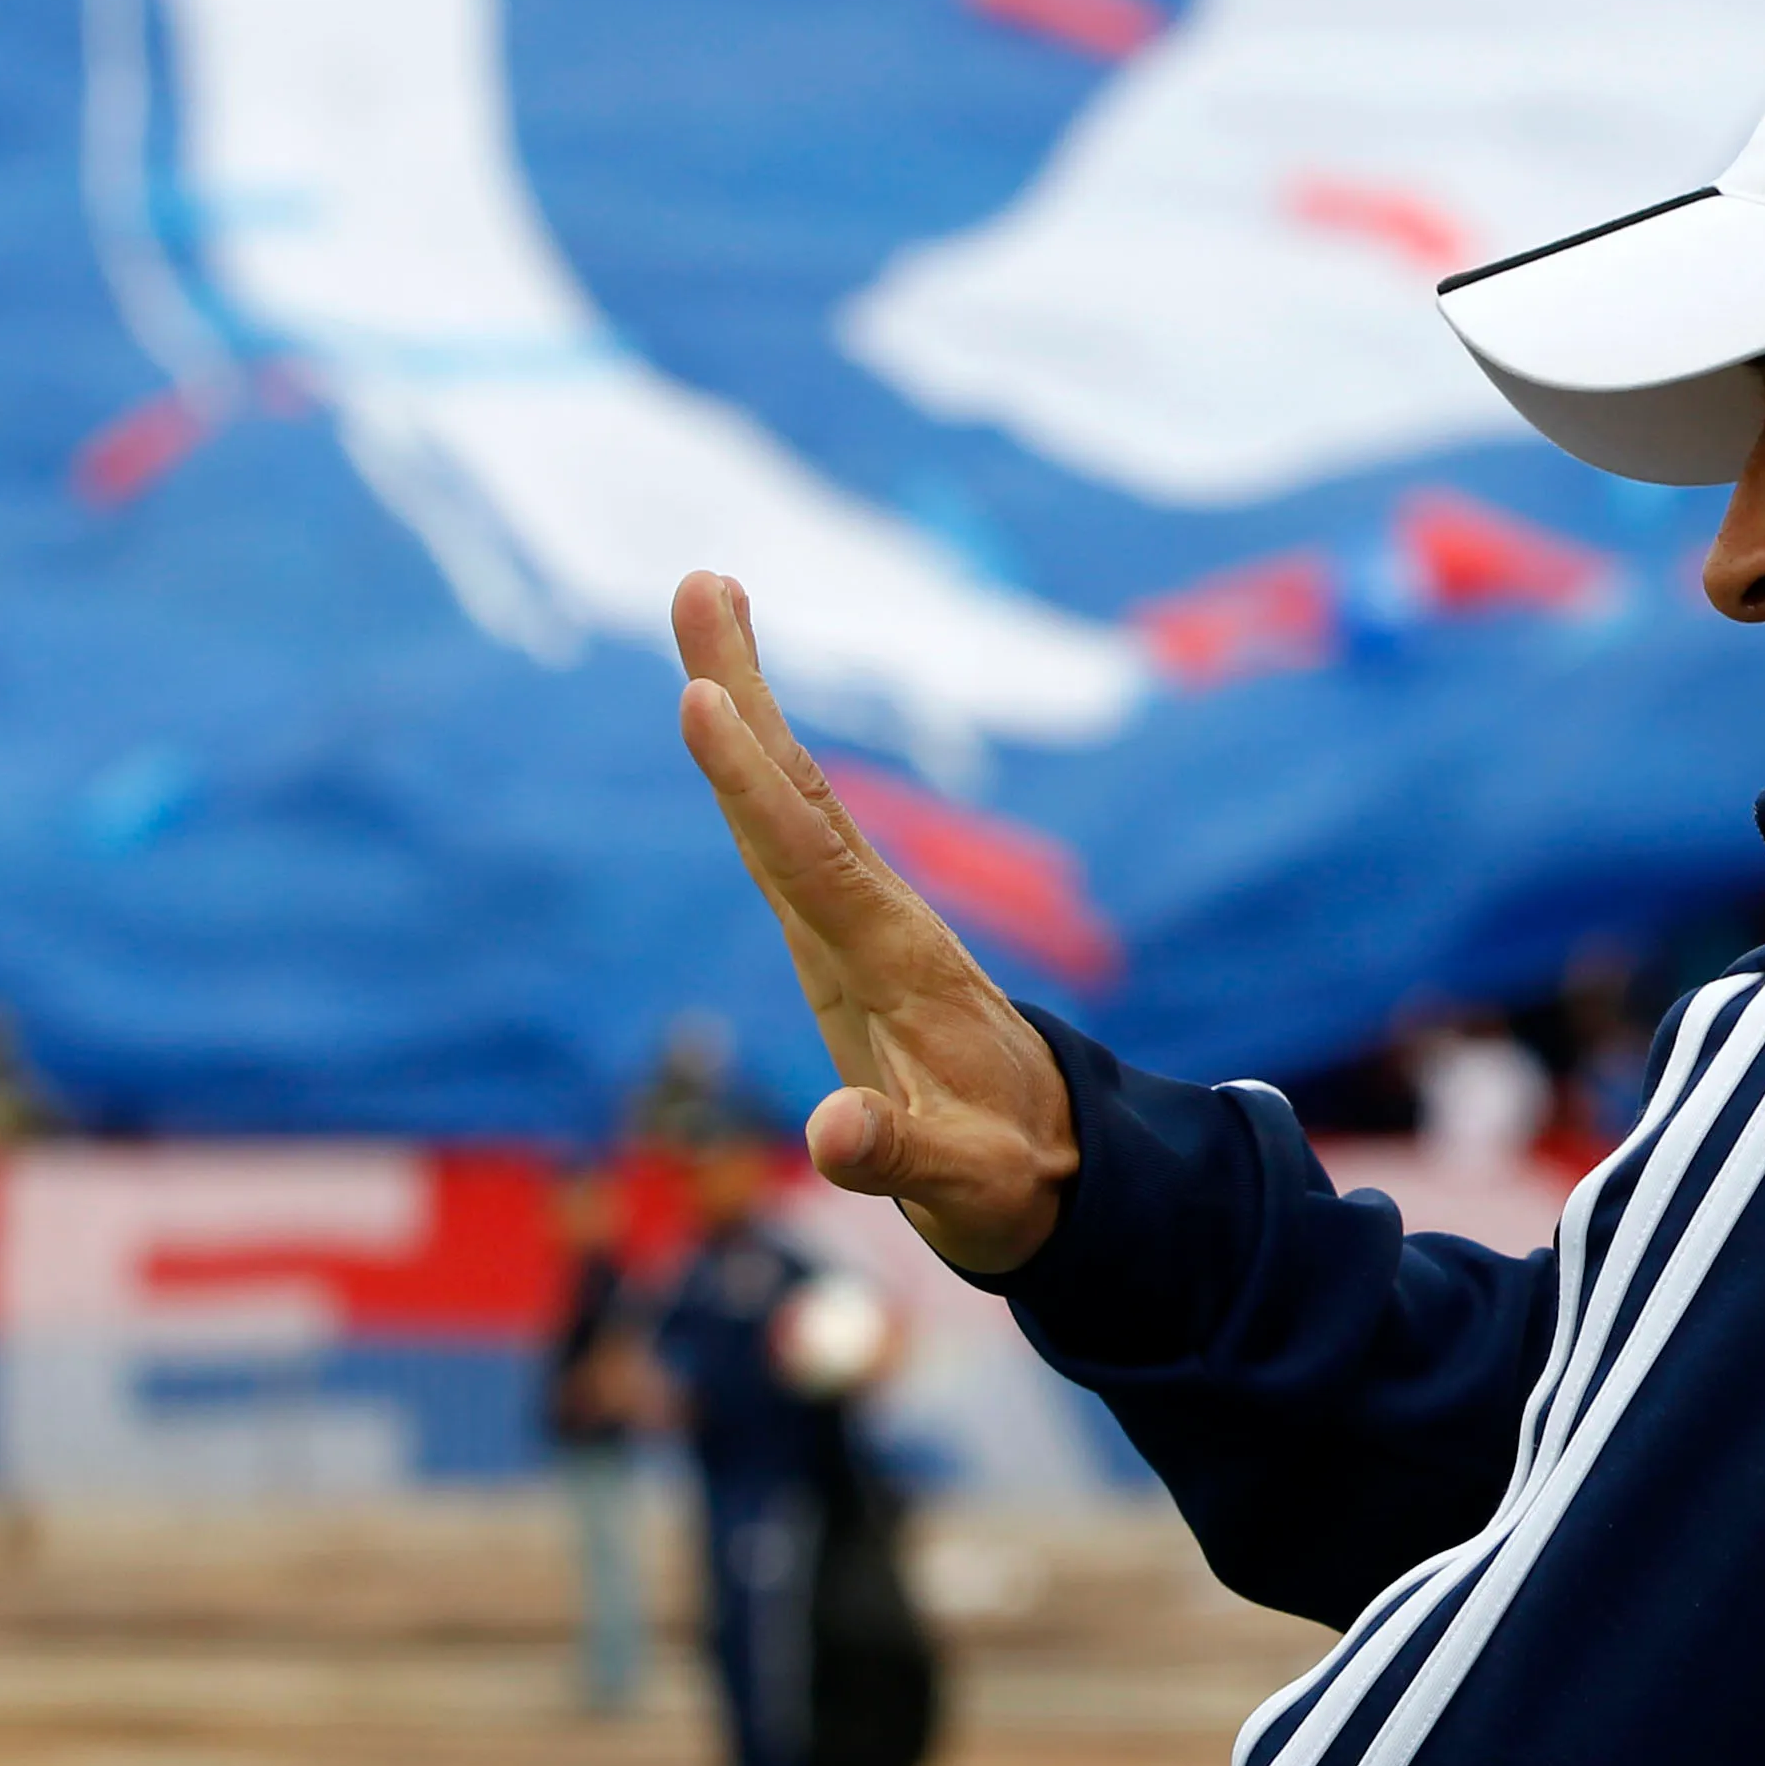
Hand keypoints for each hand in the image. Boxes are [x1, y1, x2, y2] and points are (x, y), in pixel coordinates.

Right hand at [671, 570, 1077, 1273]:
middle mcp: (878, 920)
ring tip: (708, 599)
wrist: (1064, 1161)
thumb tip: (832, 1136)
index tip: (702, 698)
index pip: (812, 860)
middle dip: (746, 689)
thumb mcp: (967, 1184)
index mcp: (898, 965)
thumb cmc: (1012, 1176)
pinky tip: (729, 711)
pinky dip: (753, 767)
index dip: (753, 784)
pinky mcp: (843, 933)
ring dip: (749, 700)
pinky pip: (788, 830)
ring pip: (793, 794)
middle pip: (798, 791)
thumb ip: (899, 1155)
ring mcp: (860, 920)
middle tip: (700, 581)